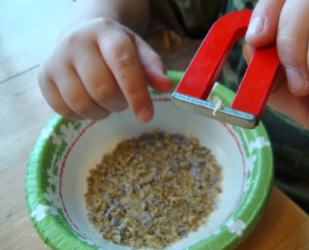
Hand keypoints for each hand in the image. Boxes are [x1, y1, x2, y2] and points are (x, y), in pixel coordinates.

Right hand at [38, 18, 172, 122]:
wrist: (82, 35)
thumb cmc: (115, 48)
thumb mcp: (138, 50)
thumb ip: (153, 67)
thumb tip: (166, 87)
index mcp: (105, 32)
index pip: (122, 63)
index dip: (136, 92)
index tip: (147, 116)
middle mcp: (76, 43)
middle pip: (102, 89)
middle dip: (119, 103)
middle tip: (123, 99)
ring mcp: (55, 60)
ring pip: (82, 104)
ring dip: (101, 112)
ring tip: (106, 101)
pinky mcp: (43, 77)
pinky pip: (65, 111)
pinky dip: (82, 115)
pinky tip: (90, 102)